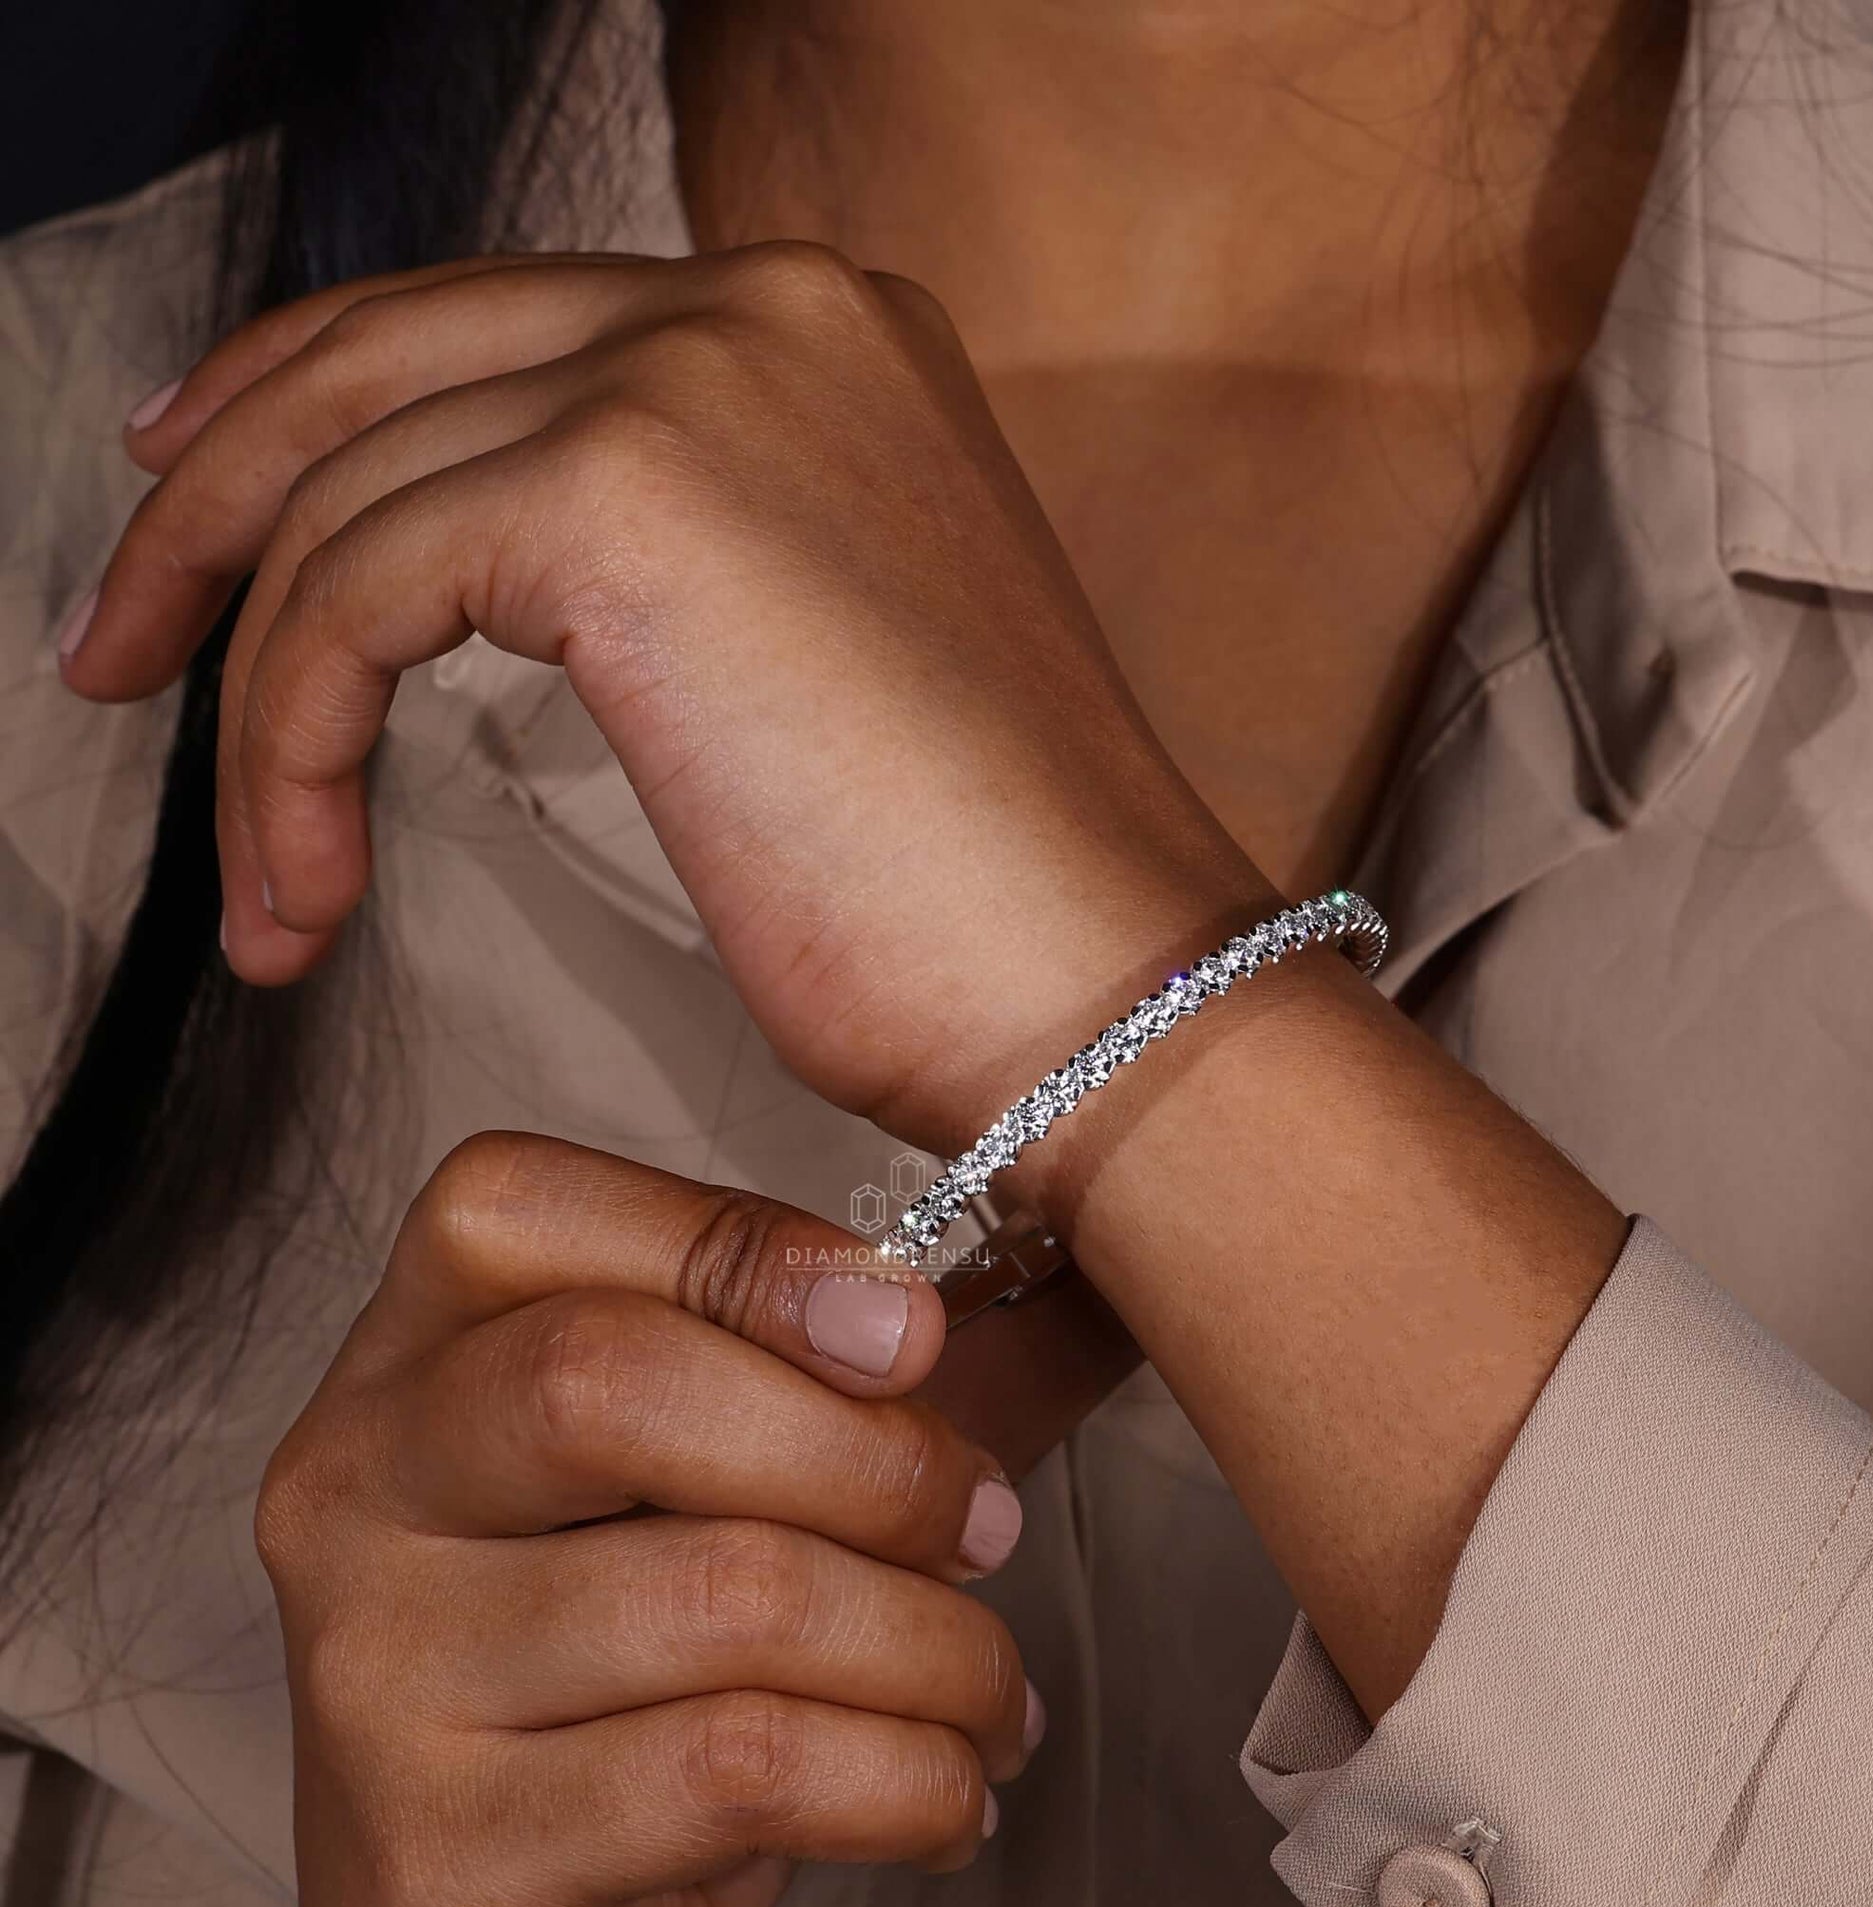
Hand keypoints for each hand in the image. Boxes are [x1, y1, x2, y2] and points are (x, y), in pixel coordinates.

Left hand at [68, 247, 1274, 1148]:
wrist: (1108, 991)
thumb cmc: (983, 894)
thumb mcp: (818, 662)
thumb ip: (679, 559)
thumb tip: (500, 564)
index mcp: (825, 337)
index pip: (509, 328)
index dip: (329, 410)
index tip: (225, 513)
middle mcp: (764, 310)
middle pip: (389, 352)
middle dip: (220, 501)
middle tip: (125, 641)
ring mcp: (701, 376)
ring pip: (345, 485)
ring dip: (251, 686)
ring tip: (257, 867)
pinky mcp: (625, 495)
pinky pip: (351, 595)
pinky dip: (291, 747)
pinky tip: (308, 881)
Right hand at [257, 1131, 1042, 1906]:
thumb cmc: (627, 1661)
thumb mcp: (696, 1477)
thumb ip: (806, 1367)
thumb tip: (974, 1302)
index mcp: (409, 1354)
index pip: (521, 1206)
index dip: (735, 1243)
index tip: (906, 1329)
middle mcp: (355, 1489)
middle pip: (607, 1381)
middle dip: (863, 1454)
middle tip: (979, 1523)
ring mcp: (375, 1675)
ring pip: (723, 1592)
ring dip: (931, 1645)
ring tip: (987, 1687)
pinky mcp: (443, 1858)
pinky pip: (744, 1769)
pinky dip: (906, 1777)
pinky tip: (944, 1788)